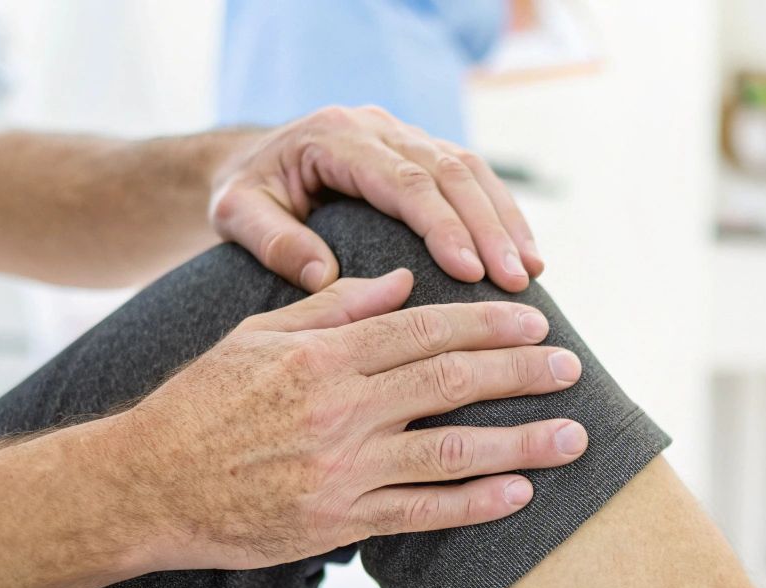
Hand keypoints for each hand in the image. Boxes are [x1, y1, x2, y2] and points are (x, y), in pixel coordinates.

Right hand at [99, 270, 585, 571]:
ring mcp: (342, 471)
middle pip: (451, 383)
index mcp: (323, 357)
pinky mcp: (338, 523)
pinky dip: (475, 505)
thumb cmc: (199, 404)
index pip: (424, 331)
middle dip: (522, 374)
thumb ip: (332, 308)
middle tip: (574, 367)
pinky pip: (421, 515)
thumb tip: (401, 280)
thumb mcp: (257, 335)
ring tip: (574, 436)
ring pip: (451, 453)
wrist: (144, 486)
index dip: (487, 325)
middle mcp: (340, 410)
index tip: (535, 323)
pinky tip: (520, 494)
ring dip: (520, 443)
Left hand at [208, 107, 543, 293]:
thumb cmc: (245, 193)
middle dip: (488, 228)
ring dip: (505, 221)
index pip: (402, 180)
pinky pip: (471, 177)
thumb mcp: (235, 214)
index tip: (471, 272)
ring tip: (530, 273)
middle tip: (515, 282)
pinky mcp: (420, 152)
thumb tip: (325, 276)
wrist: (248, 162)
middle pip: (448, 172)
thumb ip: (272, 241)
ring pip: (470, 169)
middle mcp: (377, 127)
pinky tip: (522, 254)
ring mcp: (403, 135)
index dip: (442, 225)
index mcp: (335, 136)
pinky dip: (500, 214)